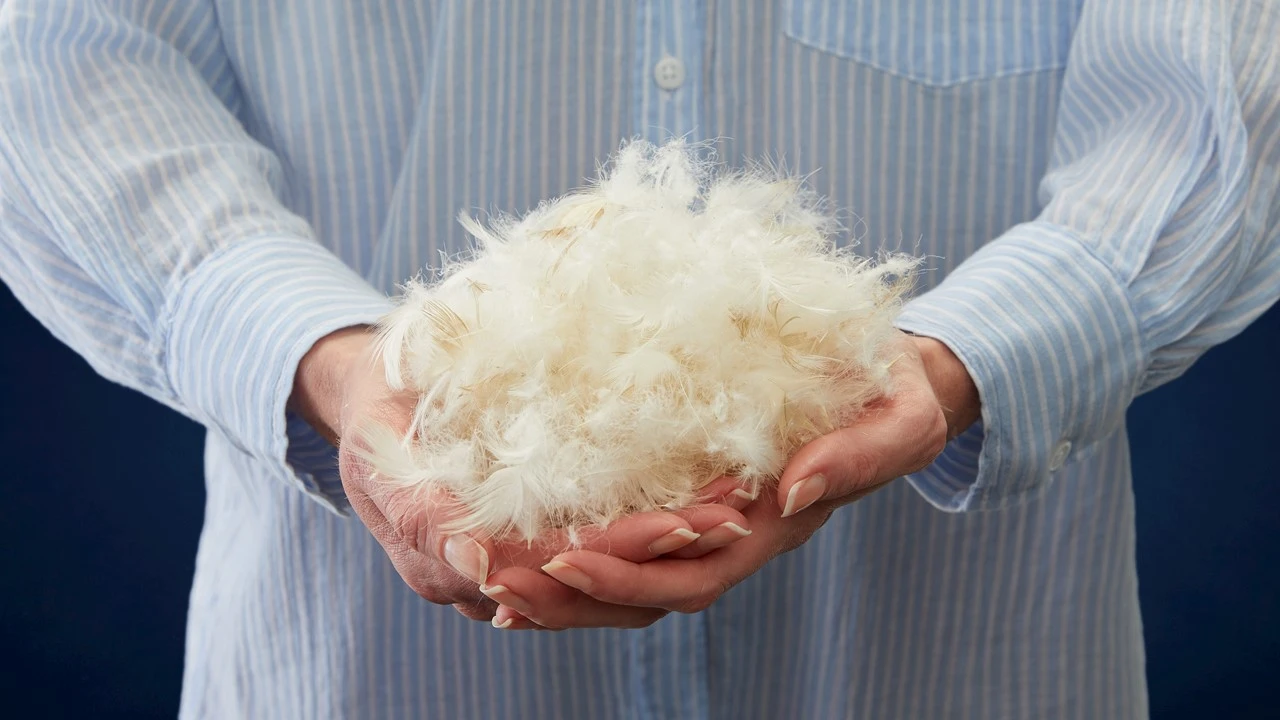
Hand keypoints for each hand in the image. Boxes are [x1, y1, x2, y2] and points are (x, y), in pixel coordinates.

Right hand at [289, 326, 753, 623]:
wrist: (372, 398)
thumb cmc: (377, 409)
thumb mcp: (375, 451)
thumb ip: (418, 512)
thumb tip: (475, 559)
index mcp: (447, 562)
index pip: (549, 568)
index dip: (619, 549)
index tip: (684, 524)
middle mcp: (488, 581)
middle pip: (590, 584)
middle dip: (664, 552)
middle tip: (732, 517)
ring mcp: (514, 567)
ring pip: (604, 584)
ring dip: (671, 554)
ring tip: (735, 513)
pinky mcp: (538, 543)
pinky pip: (602, 559)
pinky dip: (653, 539)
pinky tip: (702, 508)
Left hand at [487, 333, 978, 626]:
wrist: (889, 378)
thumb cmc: (895, 391)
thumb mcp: (904, 418)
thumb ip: (862, 455)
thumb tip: (796, 492)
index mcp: (776, 525)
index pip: (695, 573)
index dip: (630, 576)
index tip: (562, 558)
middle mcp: (734, 535)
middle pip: (644, 591)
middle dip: (570, 595)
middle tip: (491, 579)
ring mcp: (708, 519)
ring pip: (627, 574)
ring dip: (558, 584)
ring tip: (484, 574)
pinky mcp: (687, 492)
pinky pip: (625, 538)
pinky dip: (570, 552)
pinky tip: (516, 548)